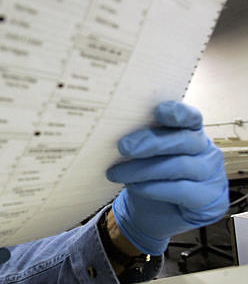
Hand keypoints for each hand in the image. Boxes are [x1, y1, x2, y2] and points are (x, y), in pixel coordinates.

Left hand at [106, 101, 228, 254]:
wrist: (157, 212)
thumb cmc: (150, 175)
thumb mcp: (144, 154)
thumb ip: (140, 139)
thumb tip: (112, 129)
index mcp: (190, 131)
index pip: (190, 117)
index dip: (178, 112)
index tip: (158, 111)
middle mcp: (205, 149)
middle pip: (182, 140)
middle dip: (150, 142)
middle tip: (123, 147)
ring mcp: (210, 173)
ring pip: (179, 166)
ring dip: (143, 169)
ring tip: (116, 173)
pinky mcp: (209, 198)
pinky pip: (181, 190)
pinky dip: (153, 188)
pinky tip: (133, 186)